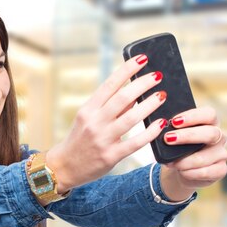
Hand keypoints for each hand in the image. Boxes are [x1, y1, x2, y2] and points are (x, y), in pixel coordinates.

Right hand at [46, 55, 168, 192]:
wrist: (64, 167)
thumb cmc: (80, 140)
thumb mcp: (88, 120)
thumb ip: (110, 107)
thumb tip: (134, 93)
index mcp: (88, 109)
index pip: (109, 85)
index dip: (127, 70)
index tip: (142, 59)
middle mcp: (94, 122)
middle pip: (122, 98)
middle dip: (142, 84)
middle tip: (158, 76)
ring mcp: (102, 139)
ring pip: (131, 118)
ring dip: (149, 105)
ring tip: (162, 96)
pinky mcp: (110, 156)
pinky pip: (134, 143)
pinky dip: (149, 132)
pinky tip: (160, 124)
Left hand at [159, 107, 226, 200]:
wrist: (182, 170)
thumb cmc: (178, 148)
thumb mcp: (175, 137)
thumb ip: (172, 130)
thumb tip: (160, 126)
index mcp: (210, 123)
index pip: (209, 114)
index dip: (193, 116)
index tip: (174, 121)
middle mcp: (219, 137)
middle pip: (210, 133)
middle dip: (187, 136)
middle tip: (168, 139)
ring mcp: (222, 154)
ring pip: (204, 157)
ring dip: (184, 160)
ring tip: (171, 162)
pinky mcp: (221, 170)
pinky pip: (206, 172)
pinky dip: (190, 172)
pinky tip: (181, 171)